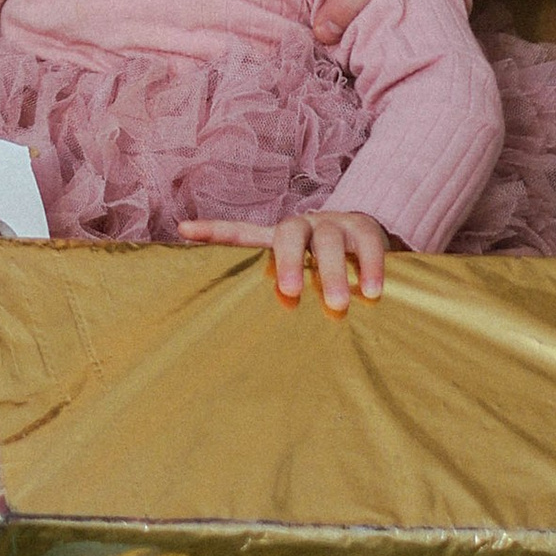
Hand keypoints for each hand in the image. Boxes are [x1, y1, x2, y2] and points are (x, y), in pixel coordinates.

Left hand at [181, 207, 388, 313]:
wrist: (371, 238)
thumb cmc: (324, 268)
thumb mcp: (300, 275)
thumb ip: (277, 291)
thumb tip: (242, 330)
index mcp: (279, 238)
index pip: (242, 233)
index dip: (214, 232)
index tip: (183, 230)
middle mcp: (303, 226)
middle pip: (289, 233)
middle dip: (288, 261)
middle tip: (289, 292)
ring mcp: (335, 225)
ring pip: (329, 241)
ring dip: (333, 273)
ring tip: (337, 304)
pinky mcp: (366, 229)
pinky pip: (369, 245)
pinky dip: (371, 268)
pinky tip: (372, 291)